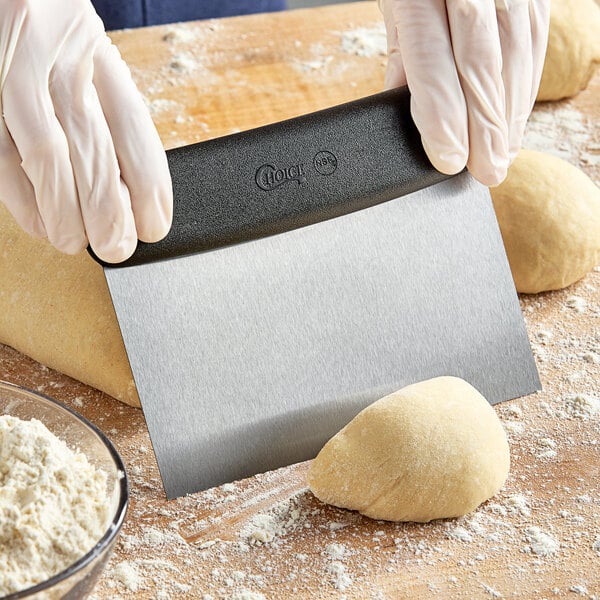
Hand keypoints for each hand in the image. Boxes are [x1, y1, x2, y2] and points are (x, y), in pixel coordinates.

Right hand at [0, 0, 171, 262]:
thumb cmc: (44, 18)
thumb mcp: (88, 48)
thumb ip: (107, 102)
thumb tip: (127, 182)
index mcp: (95, 50)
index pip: (133, 128)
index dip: (149, 185)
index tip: (155, 223)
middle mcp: (56, 59)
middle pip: (94, 150)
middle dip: (109, 212)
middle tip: (118, 246)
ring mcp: (12, 73)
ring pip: (48, 156)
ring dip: (66, 211)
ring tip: (77, 242)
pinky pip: (0, 153)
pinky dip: (21, 197)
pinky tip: (40, 223)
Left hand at [380, 0, 550, 185]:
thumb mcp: (396, 4)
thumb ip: (404, 55)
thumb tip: (408, 112)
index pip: (433, 58)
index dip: (443, 115)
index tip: (447, 158)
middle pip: (481, 61)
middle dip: (483, 125)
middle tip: (484, 171)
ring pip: (515, 54)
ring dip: (509, 113)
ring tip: (502, 155)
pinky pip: (534, 40)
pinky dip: (525, 85)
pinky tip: (516, 118)